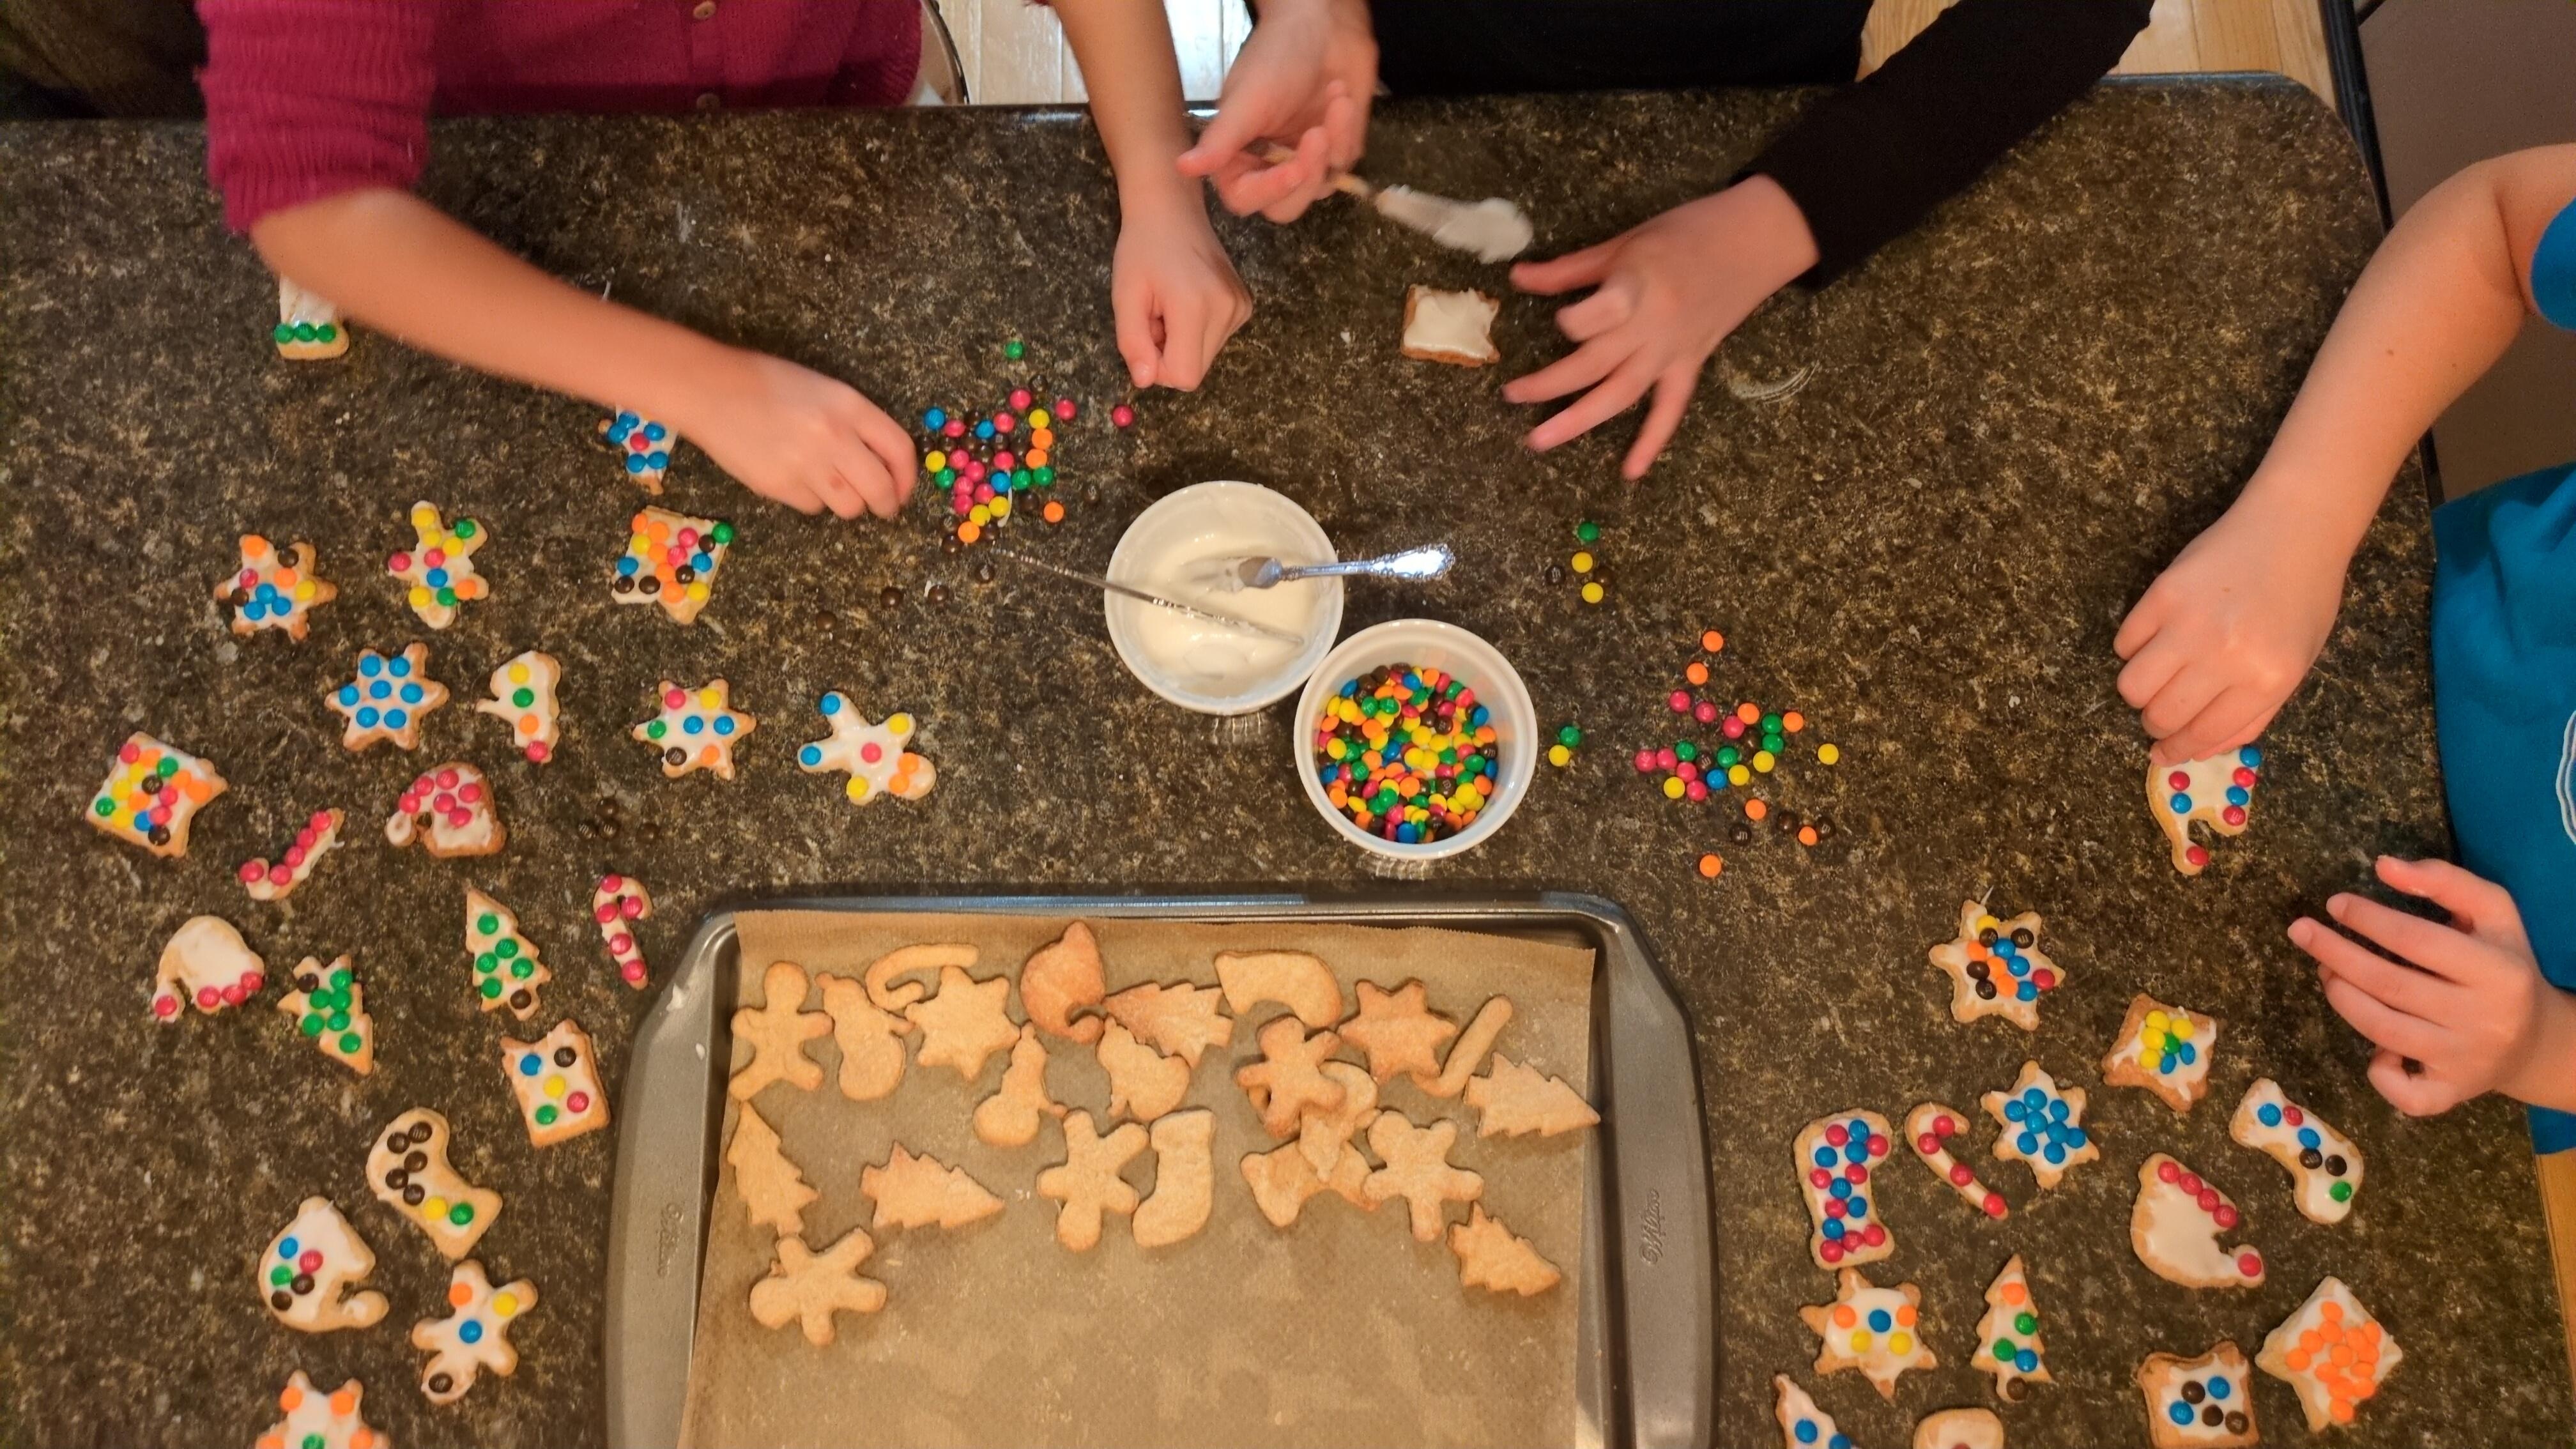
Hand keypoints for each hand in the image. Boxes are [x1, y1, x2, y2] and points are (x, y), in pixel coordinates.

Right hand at [676, 351, 913, 519]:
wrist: (710, 390)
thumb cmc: (767, 383)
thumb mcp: (823, 389)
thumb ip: (855, 421)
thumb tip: (882, 462)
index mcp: (849, 405)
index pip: (899, 449)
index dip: (908, 477)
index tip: (904, 489)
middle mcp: (834, 437)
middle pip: (880, 489)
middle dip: (887, 504)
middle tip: (884, 507)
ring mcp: (806, 465)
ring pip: (849, 506)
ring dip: (849, 503)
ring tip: (834, 486)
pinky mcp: (780, 486)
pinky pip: (813, 507)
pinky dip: (813, 500)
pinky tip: (797, 479)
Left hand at [1112, 189, 1253, 390]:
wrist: (1171, 210)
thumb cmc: (1141, 249)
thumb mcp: (1124, 296)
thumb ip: (1132, 343)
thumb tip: (1145, 382)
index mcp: (1195, 306)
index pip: (1184, 376)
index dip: (1158, 368)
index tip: (1145, 337)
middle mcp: (1227, 309)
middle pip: (1196, 371)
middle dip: (1169, 354)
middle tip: (1155, 317)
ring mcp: (1241, 307)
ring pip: (1205, 358)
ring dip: (1181, 342)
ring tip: (1169, 306)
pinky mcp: (1244, 305)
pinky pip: (1215, 340)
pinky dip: (1195, 331)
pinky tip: (1186, 300)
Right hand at [1175, 0, 1374, 222]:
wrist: (1323, 24)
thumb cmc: (1277, 54)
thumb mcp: (1246, 99)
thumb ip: (1219, 140)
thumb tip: (1182, 168)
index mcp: (1237, 156)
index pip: (1245, 197)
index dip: (1269, 191)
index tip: (1293, 169)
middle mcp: (1270, 165)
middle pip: (1286, 208)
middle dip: (1306, 176)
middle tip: (1318, 135)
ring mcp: (1305, 161)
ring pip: (1320, 187)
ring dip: (1332, 143)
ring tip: (1333, 95)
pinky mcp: (1337, 150)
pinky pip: (1344, 161)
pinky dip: (1345, 129)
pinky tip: (1339, 95)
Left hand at [1502, 176, 1818, 478]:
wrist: (1755, 240)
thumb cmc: (1686, 232)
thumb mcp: (1625, 242)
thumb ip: (1570, 269)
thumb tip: (1517, 278)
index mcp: (1636, 286)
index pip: (1594, 318)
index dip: (1570, 321)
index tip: (1558, 317)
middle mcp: (1653, 326)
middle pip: (1594, 364)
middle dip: (1548, 385)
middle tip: (1511, 397)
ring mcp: (1673, 352)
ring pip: (1620, 394)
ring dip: (1578, 420)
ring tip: (1539, 441)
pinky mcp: (1691, 366)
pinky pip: (1670, 410)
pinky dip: (1651, 442)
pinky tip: (1629, 471)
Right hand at [2115, 490, 2343, 763]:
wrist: (2295, 528)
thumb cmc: (2302, 599)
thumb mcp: (2294, 666)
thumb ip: (2251, 714)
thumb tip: (2196, 749)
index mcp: (2266, 680)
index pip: (2203, 735)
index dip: (2177, 749)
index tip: (2162, 752)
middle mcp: (2226, 656)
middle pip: (2161, 715)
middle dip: (2155, 723)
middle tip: (2159, 713)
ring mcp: (2191, 623)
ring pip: (2133, 685)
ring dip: (2139, 690)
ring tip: (2156, 676)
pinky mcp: (2163, 593)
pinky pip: (2125, 642)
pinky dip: (2134, 648)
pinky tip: (2156, 637)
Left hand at [2288, 856, 2575, 1115]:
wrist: (2537, 1039)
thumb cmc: (2504, 964)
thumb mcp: (2493, 913)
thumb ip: (2445, 881)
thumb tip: (2384, 865)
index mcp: (2498, 970)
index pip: (2418, 940)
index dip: (2369, 919)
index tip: (2333, 903)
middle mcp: (2483, 1018)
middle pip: (2390, 984)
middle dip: (2336, 954)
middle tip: (2302, 931)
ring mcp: (2465, 1060)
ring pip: (2383, 1030)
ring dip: (2341, 997)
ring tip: (2324, 970)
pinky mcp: (2452, 1094)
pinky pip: (2404, 1094)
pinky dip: (2378, 1072)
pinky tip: (2374, 1048)